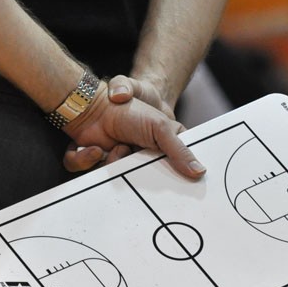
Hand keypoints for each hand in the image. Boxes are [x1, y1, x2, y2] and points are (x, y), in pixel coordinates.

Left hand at [63, 82, 204, 178]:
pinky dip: (88, 161)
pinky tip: (96, 149)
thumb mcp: (161, 128)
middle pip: (143, 183)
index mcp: (160, 149)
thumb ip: (180, 150)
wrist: (94, 104)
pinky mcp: (96, 162)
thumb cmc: (131, 110)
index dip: (172, 180)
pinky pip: (90, 173)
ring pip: (116, 180)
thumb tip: (200, 172)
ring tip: (116, 148)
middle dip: (136, 173)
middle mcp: (140, 158)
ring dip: (112, 163)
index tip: (170, 182)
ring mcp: (118, 161)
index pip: (172, 172)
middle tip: (134, 161)